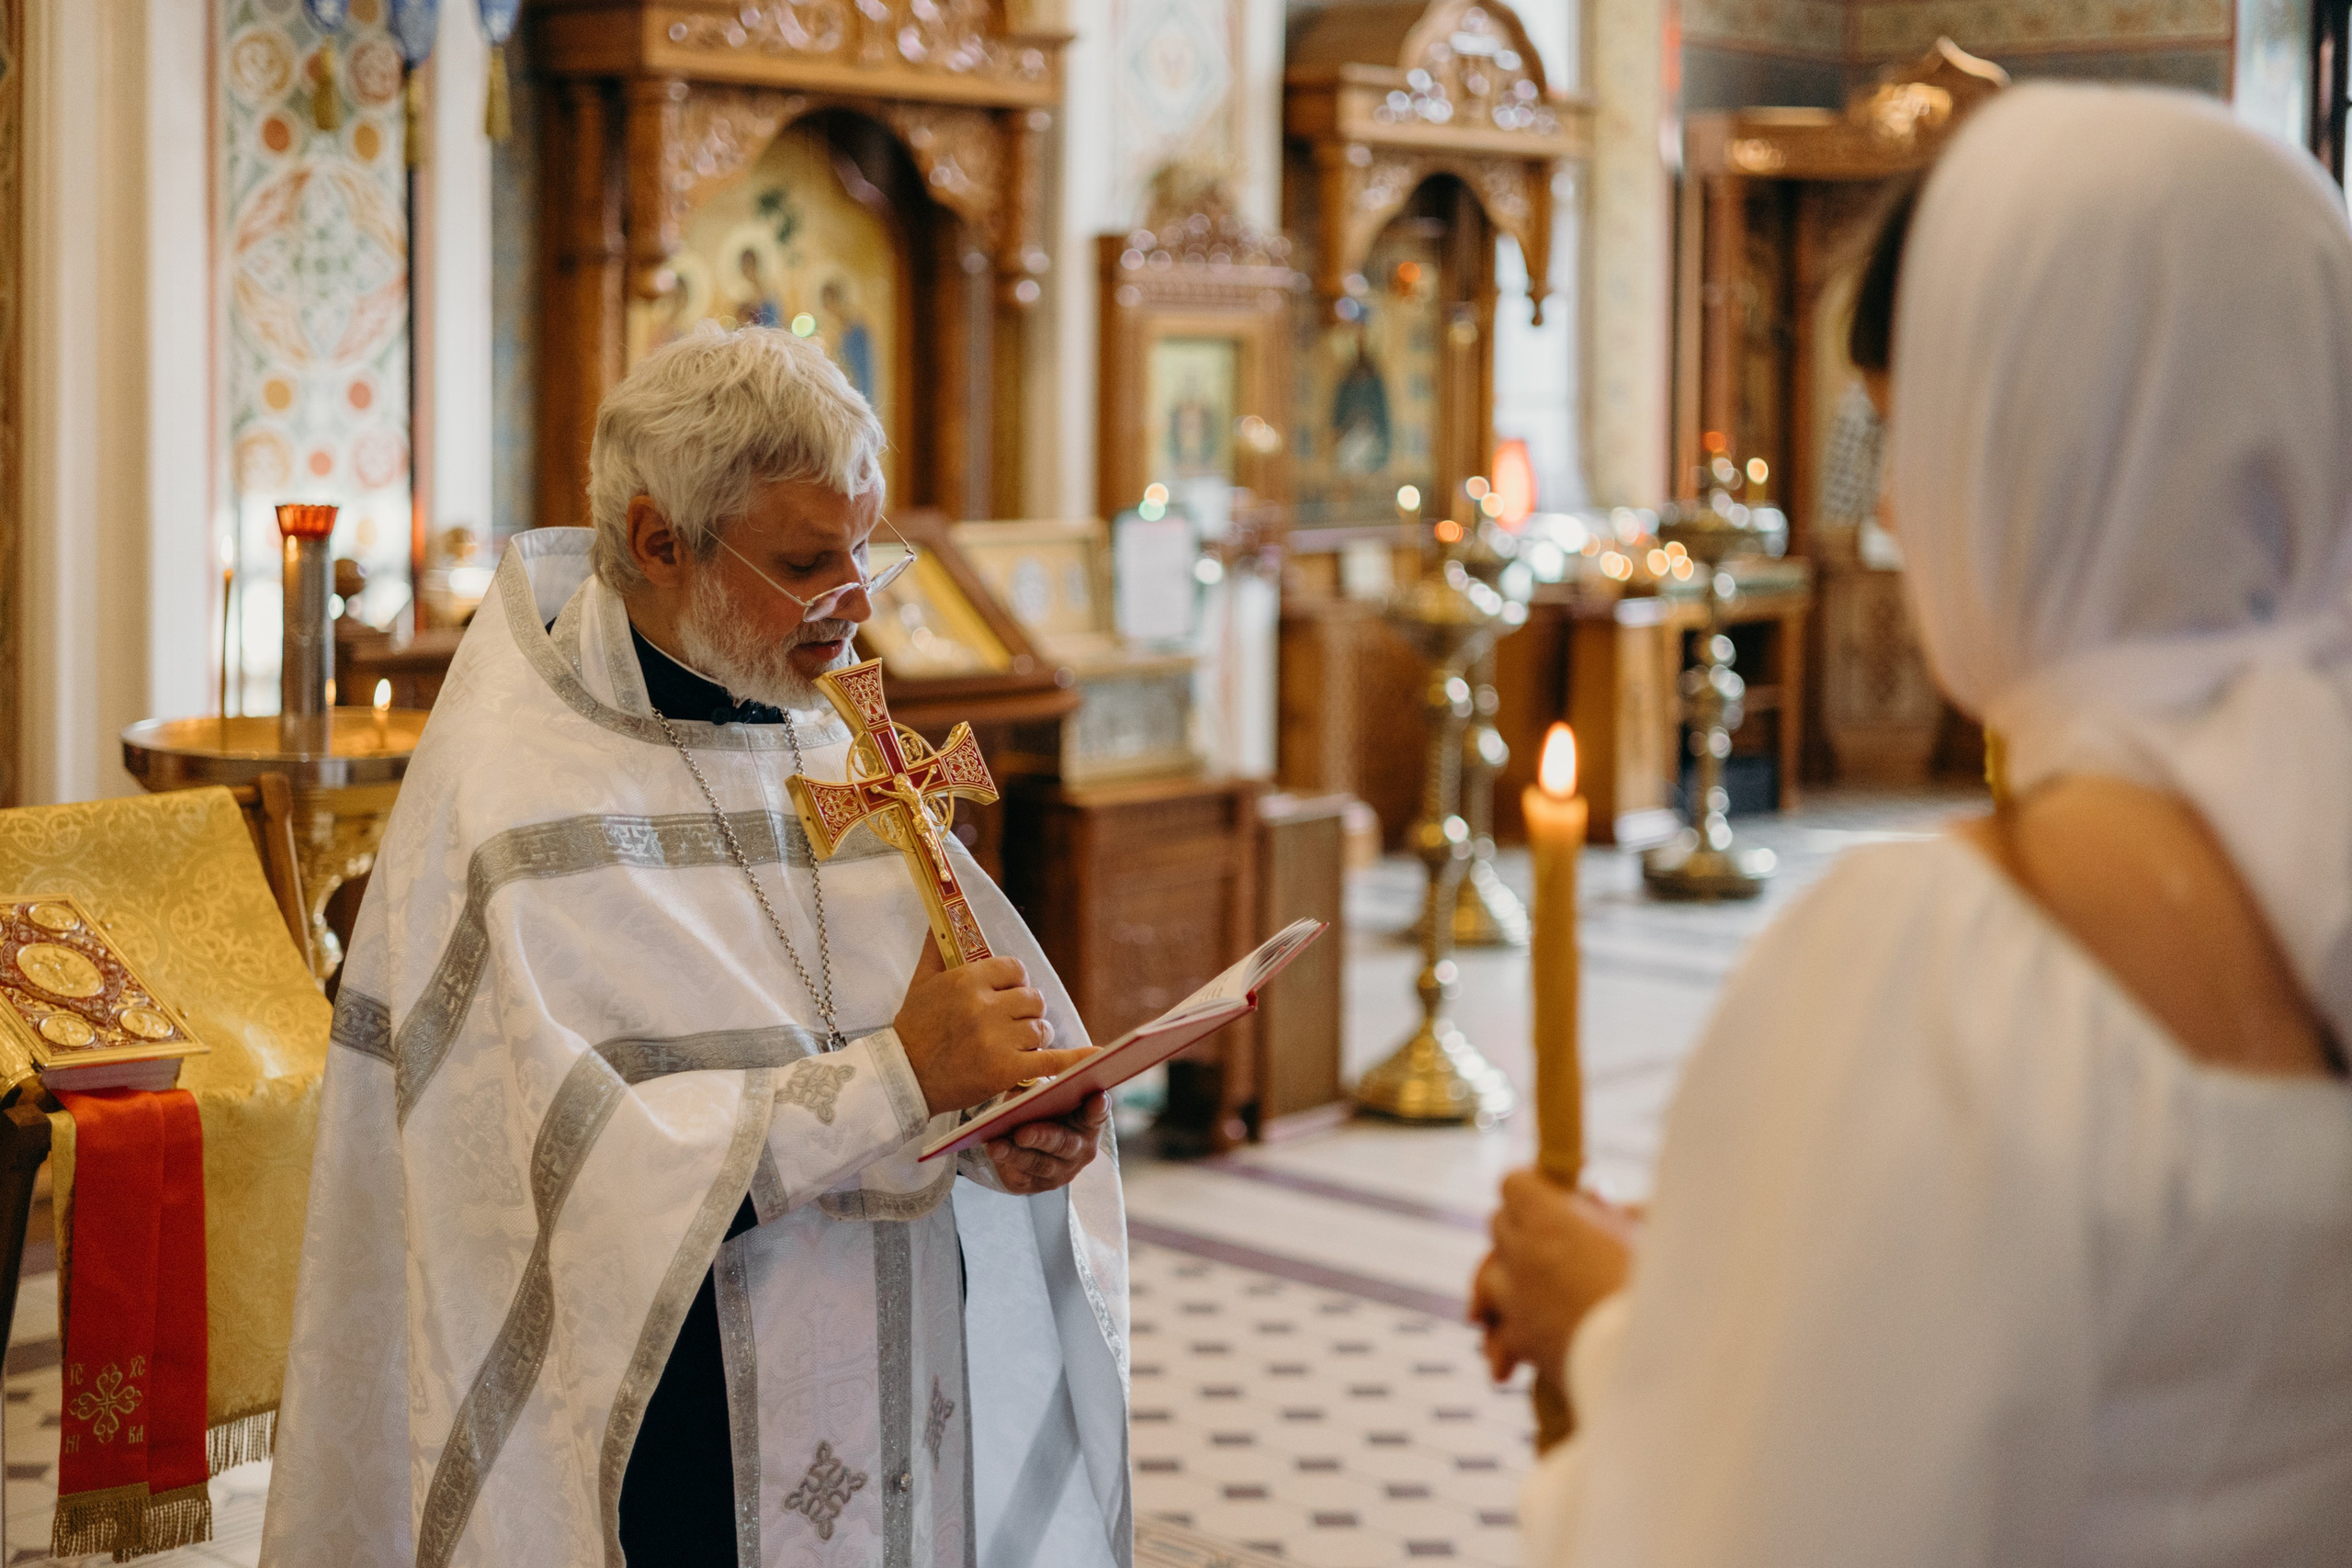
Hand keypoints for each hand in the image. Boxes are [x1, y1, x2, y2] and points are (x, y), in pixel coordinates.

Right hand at [894, 935, 1093, 1115]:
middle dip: (1026, 1012)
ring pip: (1040, 1029)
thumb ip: (936, 949)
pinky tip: (1096, 1055)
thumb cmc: (911, 1030)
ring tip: (1014, 1048)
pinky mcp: (1006, 1070)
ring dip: (1033, 1038)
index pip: (1016, 970)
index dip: (1016, 984)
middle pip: (1033, 1000)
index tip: (1006, 997)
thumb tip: (939, 920)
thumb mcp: (921, 983)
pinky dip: (1074, 1059)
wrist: (901, 1078)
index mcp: (968, 981)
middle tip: (1009, 1027)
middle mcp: (985, 1007)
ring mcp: (997, 1039)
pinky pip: (1051, 1061)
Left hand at [984, 1092, 1107, 1193]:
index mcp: (1087, 1122)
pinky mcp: (1037, 1185)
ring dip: (1016, 1154)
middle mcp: (1080, 1150)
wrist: (1022, 1139)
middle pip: (1065, 1144)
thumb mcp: (1042, 1093)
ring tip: (996, 1145)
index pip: (1097, 1114)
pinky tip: (995, 1153)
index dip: (1098, 1108)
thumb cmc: (1039, 1108)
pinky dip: (1006, 1165)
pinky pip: (1022, 1177)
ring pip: (1039, 1164)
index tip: (1097, 1098)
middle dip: (1042, 1137)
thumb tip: (1030, 1088)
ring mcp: (1060, 1171)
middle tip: (1022, 1133)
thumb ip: (1042, 1088)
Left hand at [1469, 1171, 1637, 1397]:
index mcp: (1549, 1218)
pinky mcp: (1520, 1339)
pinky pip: (1496, 1335)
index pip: (1513, 1184)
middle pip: (1498, 1224)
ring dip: (1503, 1279)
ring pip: (1487, 1277)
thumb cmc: (1657, 1284)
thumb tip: (1597, 1196)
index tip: (1547, 1197)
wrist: (1651, 1352)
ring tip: (1522, 1287)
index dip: (1529, 1188)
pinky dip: (1500, 1342)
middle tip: (1546, 1237)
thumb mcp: (1642, 1232)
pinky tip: (1506, 1357)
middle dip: (1520, 1227)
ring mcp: (1515, 1297)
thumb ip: (1613, 1212)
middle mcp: (1522, 1252)